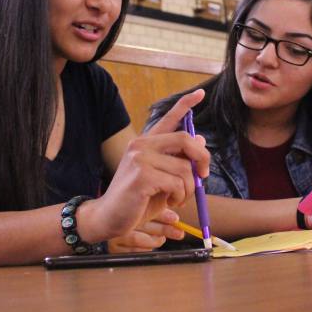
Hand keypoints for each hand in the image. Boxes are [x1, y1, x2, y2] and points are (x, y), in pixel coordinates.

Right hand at [79, 90, 209, 242]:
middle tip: (202, 176)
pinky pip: (176, 183)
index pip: (168, 118)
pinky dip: (180, 196)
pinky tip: (170, 202)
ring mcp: (140, 158)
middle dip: (202, 159)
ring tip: (178, 197)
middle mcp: (142, 145)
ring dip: (189, 188)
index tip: (200, 93)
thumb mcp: (162, 179)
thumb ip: (177, 160)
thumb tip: (200, 138)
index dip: (186, 104)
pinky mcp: (141, 175)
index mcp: (146, 143)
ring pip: (184, 168)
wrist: (109, 218)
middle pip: (185, 139)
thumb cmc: (137, 201)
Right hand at [107, 208, 184, 252]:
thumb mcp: (138, 207)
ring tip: (162, 239)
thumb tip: (175, 218)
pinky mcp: (112, 248)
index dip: (164, 215)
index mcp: (128, 206)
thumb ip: (154, 209)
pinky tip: (149, 245)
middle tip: (178, 232)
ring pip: (139, 239)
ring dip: (155, 240)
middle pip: (144, 223)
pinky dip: (144, 248)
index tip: (175, 219)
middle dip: (165, 229)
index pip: (148, 208)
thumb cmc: (121, 213)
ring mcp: (114, 234)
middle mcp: (120, 220)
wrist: (94, 222)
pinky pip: (132, 251)